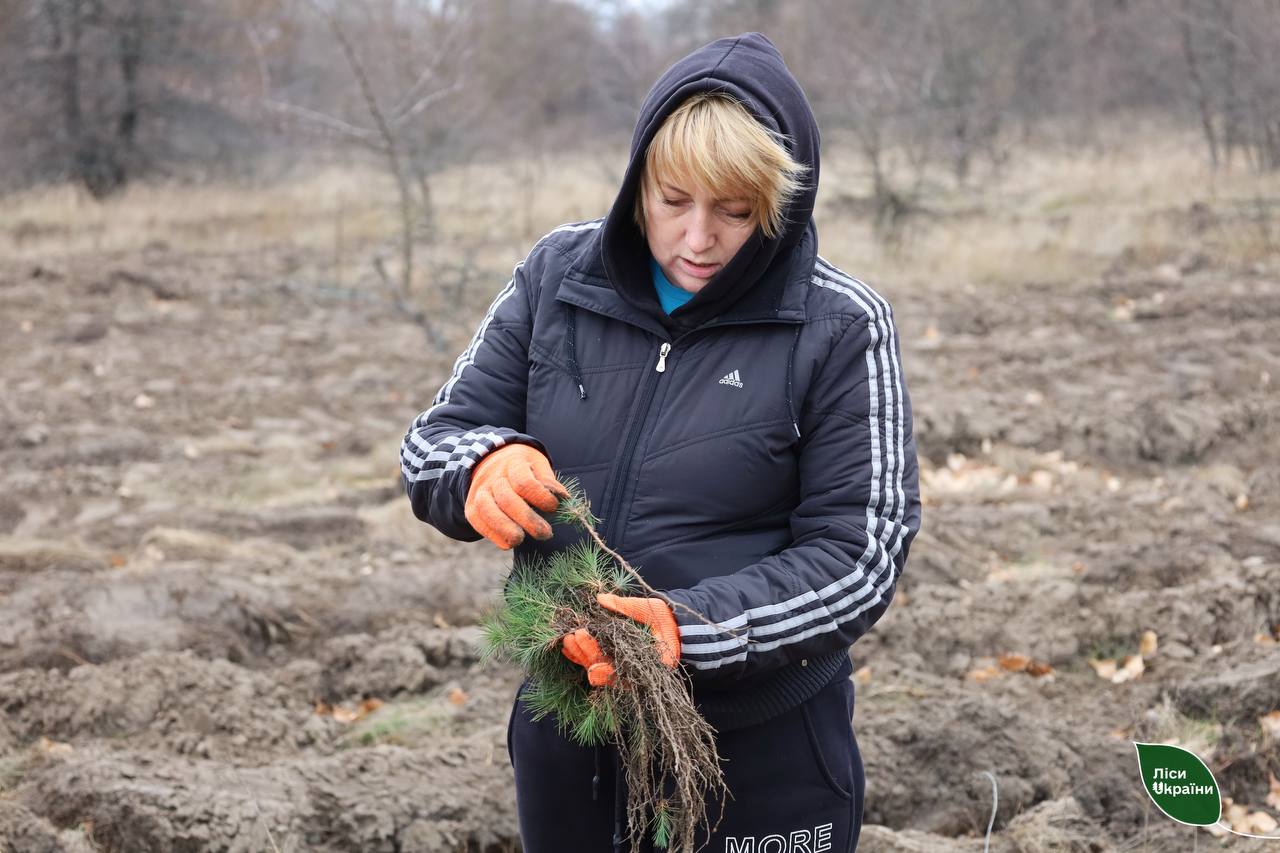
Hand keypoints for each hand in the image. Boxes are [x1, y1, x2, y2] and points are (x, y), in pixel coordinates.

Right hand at [464, 444, 569, 549]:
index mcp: (514, 463)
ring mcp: (480, 492)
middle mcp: (493, 477)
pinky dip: (493, 535)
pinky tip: (509, 544)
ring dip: (506, 529)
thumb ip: (548, 481)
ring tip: (521, 540)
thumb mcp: (539, 466)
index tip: (554, 507)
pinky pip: (478, 523)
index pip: (524, 482)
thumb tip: (561, 498)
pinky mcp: (472, 508)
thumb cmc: (524, 469)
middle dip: (528, 520)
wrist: (494, 462)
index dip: (540, 497)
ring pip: (488, 511)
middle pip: (507, 499)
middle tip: (546, 533)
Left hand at [560, 594, 680, 687]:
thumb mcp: (650, 609)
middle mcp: (635, 672)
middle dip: (586, 654)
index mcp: (649, 664)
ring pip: (597, 669)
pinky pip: (596, 664)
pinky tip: (568, 649)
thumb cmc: (665, 618)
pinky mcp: (616, 663)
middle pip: (605, 671)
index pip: (624, 674)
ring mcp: (624, 669)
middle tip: (573, 635)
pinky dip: (582, 657)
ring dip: (580, 656)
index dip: (606, 671)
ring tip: (566, 640)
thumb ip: (626, 607)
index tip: (591, 658)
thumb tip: (600, 599)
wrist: (674, 625)